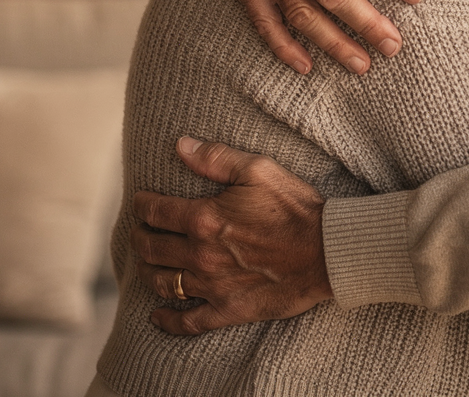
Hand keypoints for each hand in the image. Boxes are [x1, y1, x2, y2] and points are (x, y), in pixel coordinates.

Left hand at [131, 138, 332, 333]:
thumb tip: (181, 146)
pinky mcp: (228, 310)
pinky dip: (168, 321)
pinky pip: (188, 322)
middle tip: (140, 231)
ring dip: (147, 272)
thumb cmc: (296, 208)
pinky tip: (157, 316)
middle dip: (139, 237)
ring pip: (163, 283)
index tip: (141, 202)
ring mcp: (213, 286)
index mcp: (205, 219)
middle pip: (151, 248)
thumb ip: (216, 158)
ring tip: (147, 264)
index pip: (155, 212)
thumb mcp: (259, 170)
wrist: (328, 252)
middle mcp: (201, 255)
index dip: (142, 205)